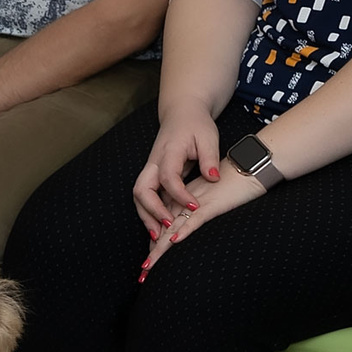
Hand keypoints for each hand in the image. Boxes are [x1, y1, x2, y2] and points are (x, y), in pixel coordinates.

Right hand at [134, 104, 221, 229]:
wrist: (182, 115)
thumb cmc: (196, 125)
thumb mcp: (209, 137)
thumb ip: (210, 158)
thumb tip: (213, 178)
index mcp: (168, 152)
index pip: (168, 177)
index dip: (180, 194)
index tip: (195, 206)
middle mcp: (153, 163)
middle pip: (141, 190)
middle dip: (152, 211)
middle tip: (167, 228)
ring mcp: (150, 170)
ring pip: (139, 197)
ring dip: (146, 217)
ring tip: (158, 236)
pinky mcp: (152, 176)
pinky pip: (145, 197)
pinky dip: (149, 213)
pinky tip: (160, 227)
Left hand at [142, 164, 263, 273]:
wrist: (249, 168)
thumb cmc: (231, 184)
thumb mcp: (208, 200)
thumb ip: (194, 213)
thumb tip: (186, 231)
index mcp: (178, 202)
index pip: (162, 228)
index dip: (154, 247)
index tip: (148, 266)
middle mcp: (182, 204)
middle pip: (162, 232)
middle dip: (152, 255)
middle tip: (143, 275)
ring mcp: (195, 205)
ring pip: (173, 229)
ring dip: (160, 250)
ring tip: (149, 266)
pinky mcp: (211, 205)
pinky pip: (194, 220)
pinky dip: (184, 231)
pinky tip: (175, 242)